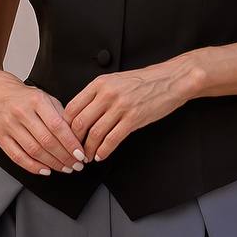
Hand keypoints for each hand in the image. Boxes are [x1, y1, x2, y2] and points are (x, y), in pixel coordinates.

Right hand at [0, 71, 87, 175]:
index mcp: (36, 100)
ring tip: (65, 168)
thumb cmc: (24, 97)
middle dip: (64, 156)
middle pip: (46, 141)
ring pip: (33, 151)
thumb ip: (60, 115)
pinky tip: (46, 170)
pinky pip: (17, 156)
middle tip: (77, 165)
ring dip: (52, 163)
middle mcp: (21, 112)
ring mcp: (8, 125)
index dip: (70, 143)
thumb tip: (77, 137)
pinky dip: (33, 166)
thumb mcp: (45, 98)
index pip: (57, 126)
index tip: (81, 154)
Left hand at [63, 59, 194, 162]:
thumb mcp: (115, 81)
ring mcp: (121, 106)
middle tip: (75, 150)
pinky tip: (101, 155)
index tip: (67, 136)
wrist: (170, 80)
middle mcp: (107, 94)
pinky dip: (104, 151)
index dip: (66, 126)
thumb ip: (97, 94)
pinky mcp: (133, 119)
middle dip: (75, 141)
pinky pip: (112, 139)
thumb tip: (80, 115)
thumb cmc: (143, 81)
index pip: (72, 108)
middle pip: (80, 123)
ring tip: (88, 156)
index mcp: (99, 84)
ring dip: (88, 150)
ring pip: (95, 134)